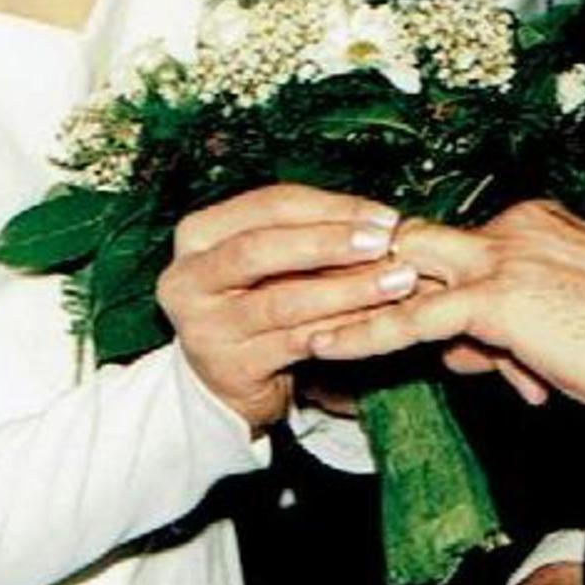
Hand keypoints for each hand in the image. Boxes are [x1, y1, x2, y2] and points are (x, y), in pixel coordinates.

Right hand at [156, 183, 413, 429]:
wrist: (223, 378)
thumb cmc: (256, 300)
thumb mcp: (268, 259)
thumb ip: (308, 233)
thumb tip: (380, 220)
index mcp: (198, 234)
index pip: (268, 205)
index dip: (329, 207)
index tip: (383, 214)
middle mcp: (188, 278)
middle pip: (261, 248)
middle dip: (330, 242)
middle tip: (385, 242)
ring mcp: (204, 326)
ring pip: (283, 301)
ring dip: (347, 289)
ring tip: (397, 281)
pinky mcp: (229, 368)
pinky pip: (296, 343)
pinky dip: (342, 329)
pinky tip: (378, 322)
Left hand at [308, 199, 584, 408]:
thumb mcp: (555, 329)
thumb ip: (502, 331)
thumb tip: (464, 352)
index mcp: (530, 226)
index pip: (451, 249)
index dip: (411, 279)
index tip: (365, 293)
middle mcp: (513, 229)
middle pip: (416, 245)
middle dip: (362, 268)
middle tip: (307, 286)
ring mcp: (503, 259)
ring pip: (405, 272)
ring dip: (350, 296)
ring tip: (296, 315)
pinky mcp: (497, 298)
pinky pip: (415, 315)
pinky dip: (367, 331)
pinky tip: (327, 345)